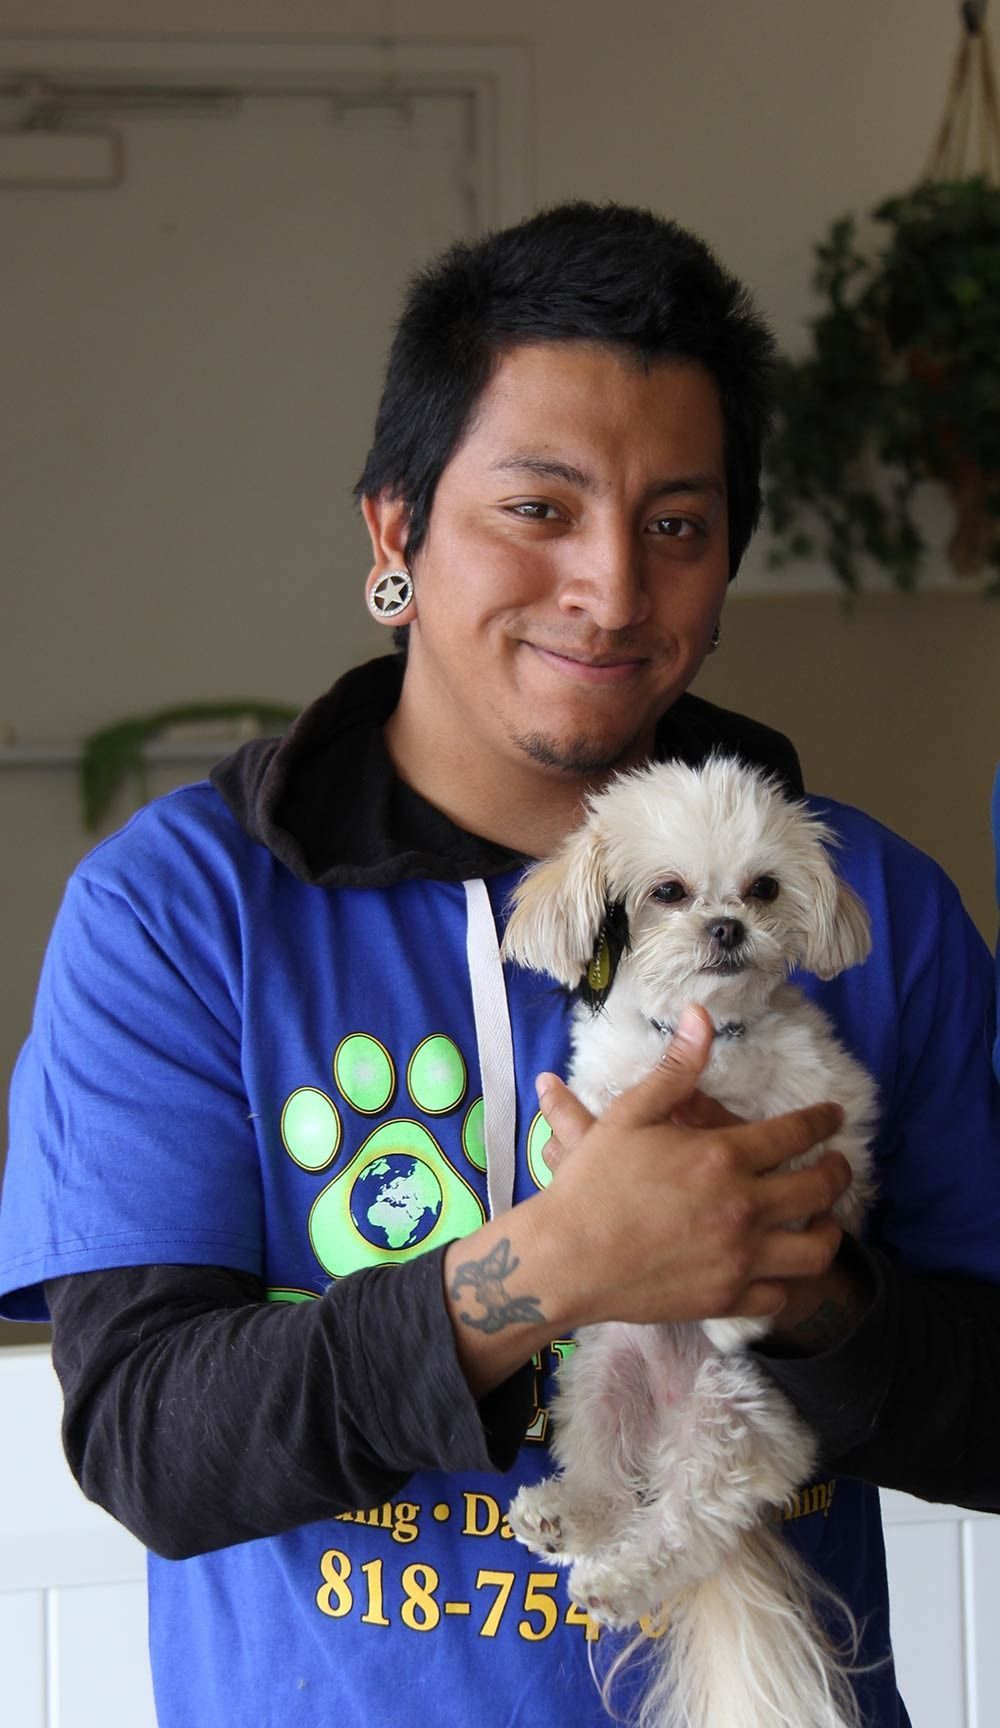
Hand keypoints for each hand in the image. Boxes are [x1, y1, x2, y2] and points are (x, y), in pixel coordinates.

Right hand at [532, 1006, 851, 1331]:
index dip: (821, 1121)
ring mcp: (738, 1259)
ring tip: (824, 1219)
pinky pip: (778, 1294)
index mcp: (722, 1157)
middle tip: (838, 1164)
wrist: (566, 1259)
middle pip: (817, 1189)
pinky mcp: (725, 1299)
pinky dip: (787, 1280)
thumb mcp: (630, 1114)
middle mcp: (742, 1208)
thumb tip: (701, 1017)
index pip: (794, 1133)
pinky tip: (780, 1265)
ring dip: (829, 1230)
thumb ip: (676, 1068)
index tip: (834, 1116)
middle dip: (837, 1171)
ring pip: (813, 1250)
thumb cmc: (593, 1183)